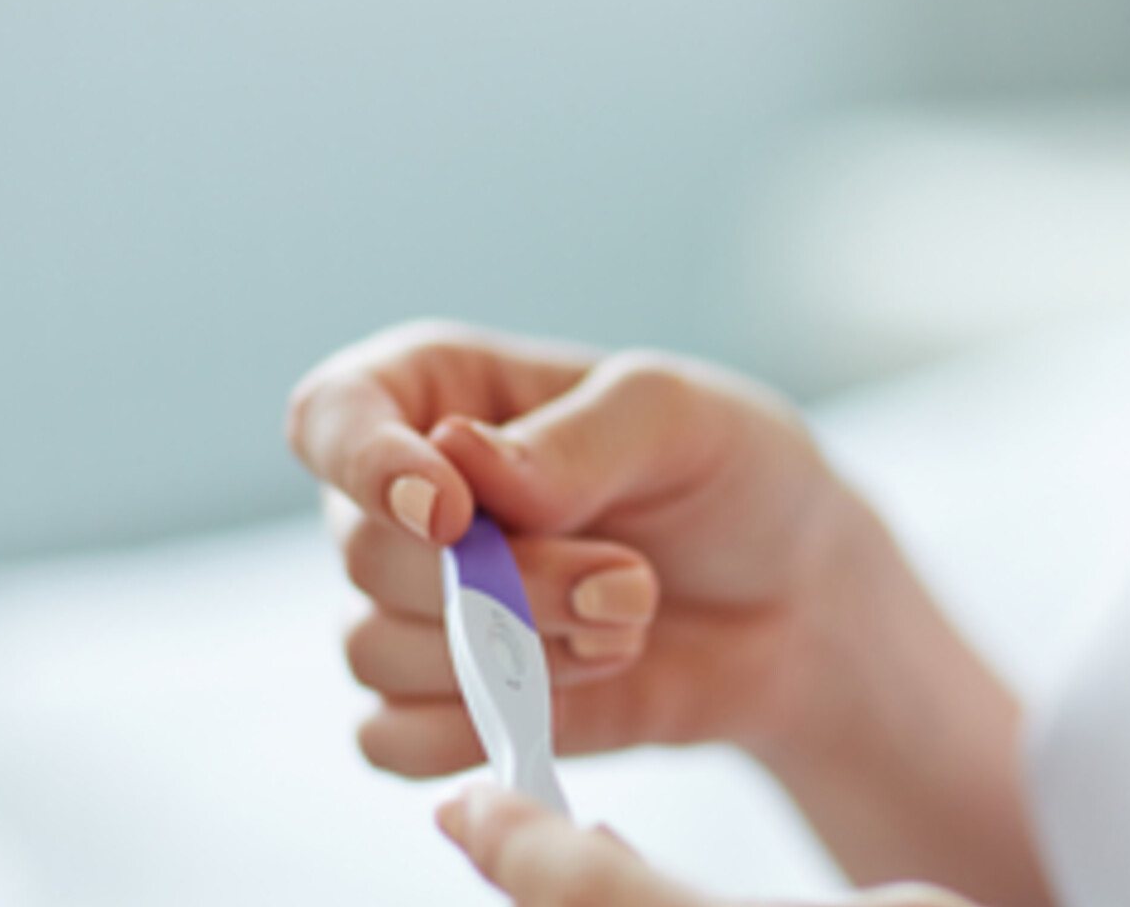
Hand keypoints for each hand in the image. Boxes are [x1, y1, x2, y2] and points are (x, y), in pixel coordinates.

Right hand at [290, 320, 1052, 906]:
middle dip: (503, 585)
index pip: (331, 415)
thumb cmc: (735, 476)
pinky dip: (479, 729)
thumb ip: (575, 441)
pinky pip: (390, 739)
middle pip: (365, 554)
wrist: (798, 602)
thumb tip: (459, 462)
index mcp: (439, 390)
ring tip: (629, 623)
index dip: (363, 465)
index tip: (449, 511)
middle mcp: (404, 497)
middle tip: (629, 581)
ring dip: (512, 657)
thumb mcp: (682, 420)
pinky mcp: (446, 701)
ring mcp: (418, 605)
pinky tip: (580, 688)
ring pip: (373, 652)